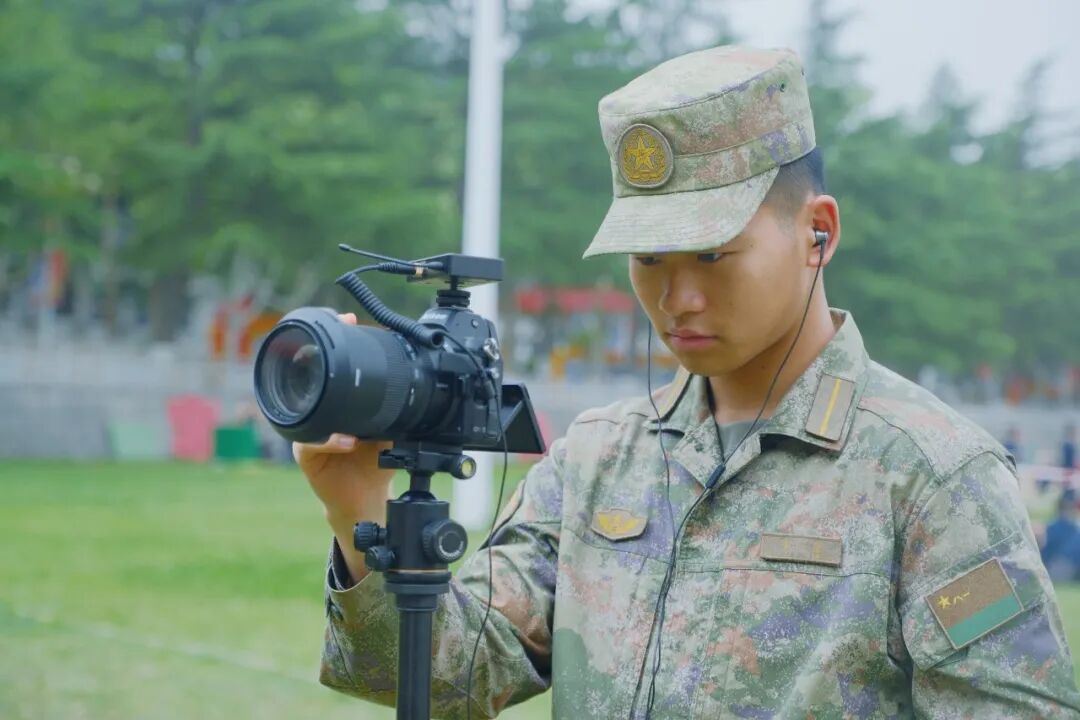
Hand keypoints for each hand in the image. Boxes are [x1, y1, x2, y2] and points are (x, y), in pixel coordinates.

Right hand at [292, 312, 394, 523]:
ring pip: (307, 410)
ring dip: (324, 402)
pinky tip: (347, 441)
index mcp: (339, 403)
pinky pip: (310, 443)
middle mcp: (320, 413)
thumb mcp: (393, 427)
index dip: (336, 340)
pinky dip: (329, 440)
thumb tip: (415, 376)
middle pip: (312, 378)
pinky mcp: (305, 457)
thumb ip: (397, 405)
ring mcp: (309, 433)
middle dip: (321, 357)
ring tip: (343, 401)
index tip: (349, 320)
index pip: (331, 366)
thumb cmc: (377, 461)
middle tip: (339, 339)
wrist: (366, 498)